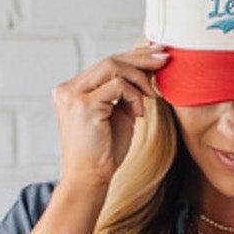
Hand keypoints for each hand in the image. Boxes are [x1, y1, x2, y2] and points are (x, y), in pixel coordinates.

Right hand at [53, 44, 170, 189]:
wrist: (89, 181)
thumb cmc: (104, 154)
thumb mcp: (117, 116)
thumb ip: (125, 93)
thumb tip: (145, 70)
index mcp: (72, 90)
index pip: (105, 64)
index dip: (132, 56)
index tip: (155, 52)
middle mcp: (68, 89)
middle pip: (109, 60)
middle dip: (141, 58)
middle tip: (165, 58)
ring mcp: (73, 95)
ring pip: (113, 67)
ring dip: (140, 78)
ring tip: (153, 94)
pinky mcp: (84, 105)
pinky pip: (117, 86)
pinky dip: (134, 96)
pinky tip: (139, 113)